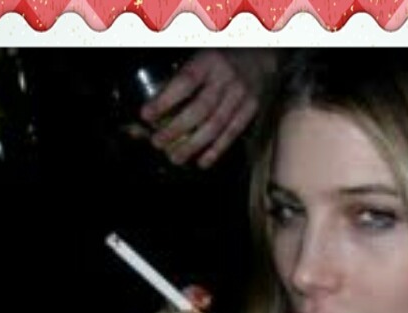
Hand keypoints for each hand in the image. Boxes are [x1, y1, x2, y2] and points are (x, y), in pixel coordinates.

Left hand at [138, 50, 269, 167]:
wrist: (261, 55)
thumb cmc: (221, 60)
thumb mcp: (201, 58)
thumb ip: (182, 79)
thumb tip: (155, 108)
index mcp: (209, 61)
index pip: (185, 82)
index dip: (164, 100)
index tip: (146, 115)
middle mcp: (226, 77)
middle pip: (200, 109)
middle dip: (176, 129)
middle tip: (157, 143)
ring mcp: (241, 94)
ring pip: (216, 125)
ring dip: (193, 145)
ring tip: (175, 158)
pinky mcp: (251, 109)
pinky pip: (232, 133)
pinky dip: (216, 150)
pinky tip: (202, 162)